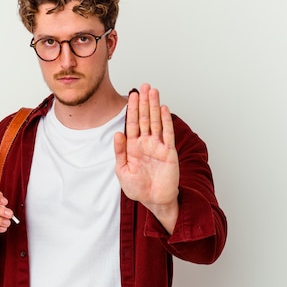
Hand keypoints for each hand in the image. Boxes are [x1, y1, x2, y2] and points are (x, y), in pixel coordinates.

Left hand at [114, 83, 179, 232]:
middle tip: (144, 86)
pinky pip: (167, 134)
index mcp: (133, 146)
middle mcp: (146, 143)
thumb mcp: (122, 171)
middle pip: (145, 118)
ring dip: (155, 106)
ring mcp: (158, 146)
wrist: (154, 200)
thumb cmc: (137, 188)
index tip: (132, 95)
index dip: (132, 109)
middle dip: (144, 102)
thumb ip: (119, 152)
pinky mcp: (169, 152)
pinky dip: (166, 121)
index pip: (132, 123)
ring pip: (156, 122)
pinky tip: (164, 109)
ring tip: (153, 91)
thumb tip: (117, 134)